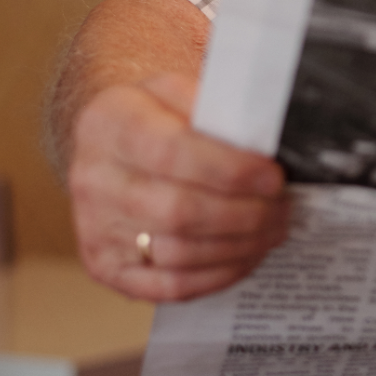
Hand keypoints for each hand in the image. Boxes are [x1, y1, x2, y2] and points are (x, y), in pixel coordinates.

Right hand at [67, 73, 288, 301]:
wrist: (113, 145)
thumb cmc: (158, 116)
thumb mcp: (179, 90)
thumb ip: (214, 106)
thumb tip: (264, 138)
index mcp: (110, 123)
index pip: (173, 152)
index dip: (231, 170)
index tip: (273, 177)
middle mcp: (93, 178)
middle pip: (178, 210)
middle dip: (246, 213)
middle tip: (283, 207)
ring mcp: (95, 227)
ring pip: (179, 251)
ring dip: (240, 245)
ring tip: (273, 229)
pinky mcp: (105, 266)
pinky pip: (170, 286)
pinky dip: (218, 275)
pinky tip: (247, 256)